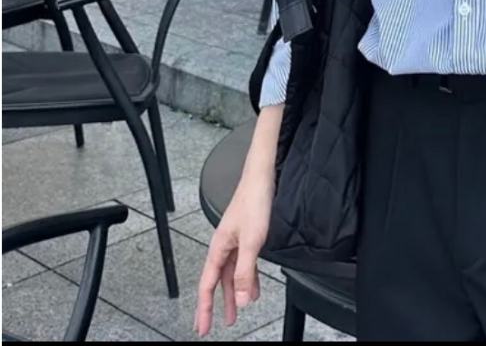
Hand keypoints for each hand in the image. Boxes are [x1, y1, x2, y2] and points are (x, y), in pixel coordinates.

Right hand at [194, 174, 272, 335]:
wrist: (262, 178)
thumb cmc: (253, 202)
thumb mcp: (252, 242)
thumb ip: (245, 272)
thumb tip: (239, 299)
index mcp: (218, 249)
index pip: (207, 286)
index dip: (205, 308)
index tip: (202, 328)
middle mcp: (224, 247)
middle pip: (217, 283)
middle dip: (217, 305)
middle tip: (216, 325)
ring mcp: (235, 242)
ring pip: (231, 275)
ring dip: (234, 294)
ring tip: (236, 313)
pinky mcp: (246, 237)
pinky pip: (243, 265)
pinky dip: (247, 278)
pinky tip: (252, 288)